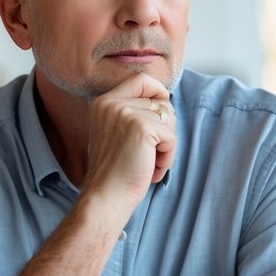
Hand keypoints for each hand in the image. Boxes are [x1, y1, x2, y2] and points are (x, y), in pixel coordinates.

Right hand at [82, 72, 177, 204]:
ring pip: (168, 120)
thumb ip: (133, 113)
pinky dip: (167, 157)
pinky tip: (151, 170)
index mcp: (104, 101)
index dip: (158, 92)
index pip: (141, 79)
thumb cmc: (115, 172)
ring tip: (148, 163)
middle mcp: (112, 102)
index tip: (163, 113)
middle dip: (165, 129)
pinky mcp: (141, 128)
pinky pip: (171, 137)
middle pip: (161, 102)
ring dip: (166, 146)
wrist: (106, 196)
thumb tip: (165, 101)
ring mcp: (126, 113)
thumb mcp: (117, 133)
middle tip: (149, 153)